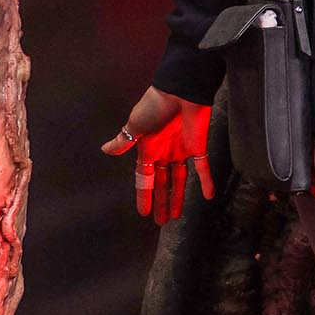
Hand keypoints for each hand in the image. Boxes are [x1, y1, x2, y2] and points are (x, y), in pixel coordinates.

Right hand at [102, 88, 214, 224]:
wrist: (179, 92)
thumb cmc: (154, 106)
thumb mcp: (135, 125)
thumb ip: (123, 141)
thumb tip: (105, 149)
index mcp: (148, 149)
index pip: (145, 178)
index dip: (144, 195)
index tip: (143, 212)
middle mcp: (164, 153)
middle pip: (162, 183)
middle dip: (161, 202)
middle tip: (161, 222)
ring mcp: (181, 151)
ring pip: (179, 180)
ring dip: (178, 197)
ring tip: (176, 216)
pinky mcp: (198, 147)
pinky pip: (203, 168)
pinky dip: (207, 182)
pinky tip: (209, 196)